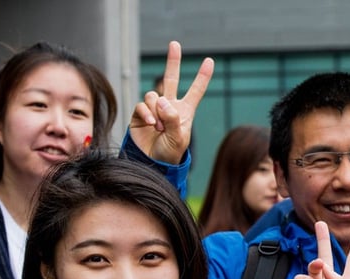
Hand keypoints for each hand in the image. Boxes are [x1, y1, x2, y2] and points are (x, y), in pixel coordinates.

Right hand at [128, 41, 213, 163]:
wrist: (152, 163)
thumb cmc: (170, 153)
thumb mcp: (178, 138)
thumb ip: (173, 119)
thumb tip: (163, 100)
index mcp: (185, 111)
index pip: (196, 91)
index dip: (202, 77)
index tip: (209, 61)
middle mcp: (169, 106)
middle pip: (170, 79)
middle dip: (173, 61)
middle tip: (175, 43)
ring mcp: (154, 109)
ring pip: (153, 95)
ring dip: (157, 111)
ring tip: (159, 127)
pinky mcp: (140, 113)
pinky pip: (142, 105)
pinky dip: (147, 113)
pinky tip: (151, 125)